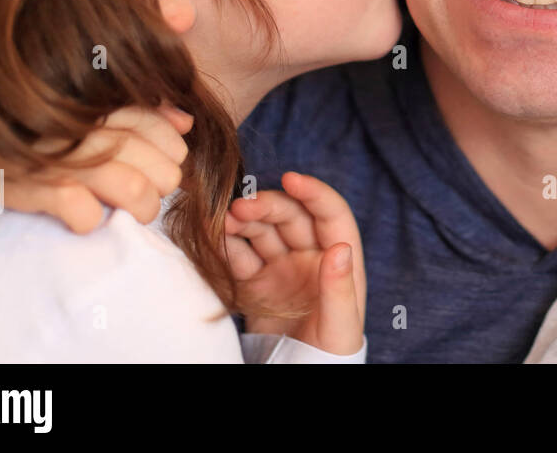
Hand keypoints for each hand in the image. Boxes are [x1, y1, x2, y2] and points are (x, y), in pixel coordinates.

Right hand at [2, 104, 190, 232]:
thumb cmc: (42, 125)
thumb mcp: (88, 106)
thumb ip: (140, 108)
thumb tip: (186, 122)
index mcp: (96, 99)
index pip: (156, 123)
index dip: (172, 148)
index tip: (173, 161)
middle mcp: (79, 124)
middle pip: (150, 159)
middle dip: (162, 182)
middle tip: (154, 192)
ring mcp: (55, 154)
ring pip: (129, 186)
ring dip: (142, 206)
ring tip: (138, 212)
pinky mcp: (28, 186)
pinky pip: (81, 211)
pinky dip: (91, 220)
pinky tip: (88, 218)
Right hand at [226, 172, 365, 355]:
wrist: (301, 378)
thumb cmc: (331, 355)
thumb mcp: (341, 326)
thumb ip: (340, 288)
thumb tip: (340, 248)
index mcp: (340, 260)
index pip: (331, 214)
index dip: (314, 192)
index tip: (291, 178)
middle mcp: (311, 257)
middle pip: (291, 218)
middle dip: (266, 206)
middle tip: (239, 207)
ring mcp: (282, 268)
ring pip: (262, 233)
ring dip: (243, 222)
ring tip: (222, 222)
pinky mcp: (256, 284)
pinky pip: (241, 257)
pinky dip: (227, 246)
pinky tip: (215, 239)